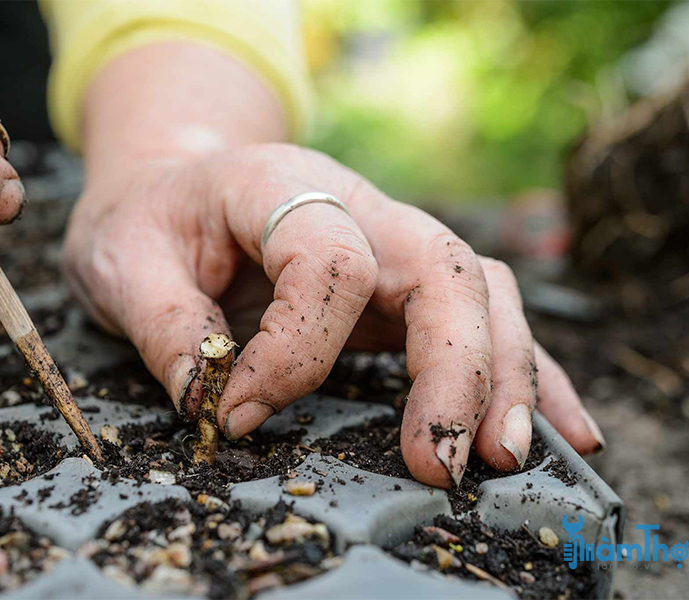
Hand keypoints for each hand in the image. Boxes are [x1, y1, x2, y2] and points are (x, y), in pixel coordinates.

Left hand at [63, 143, 605, 487]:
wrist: (177, 186)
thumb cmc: (151, 219)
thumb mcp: (123, 260)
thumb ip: (164, 324)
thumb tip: (212, 401)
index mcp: (281, 183)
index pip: (330, 262)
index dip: (294, 352)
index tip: (239, 414)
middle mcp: (357, 205)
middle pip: (441, 269)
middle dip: (455, 369)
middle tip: (439, 463)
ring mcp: (392, 243)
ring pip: (481, 292)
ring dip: (506, 375)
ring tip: (505, 457)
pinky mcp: (404, 286)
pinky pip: (485, 317)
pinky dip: (530, 373)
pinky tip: (565, 429)